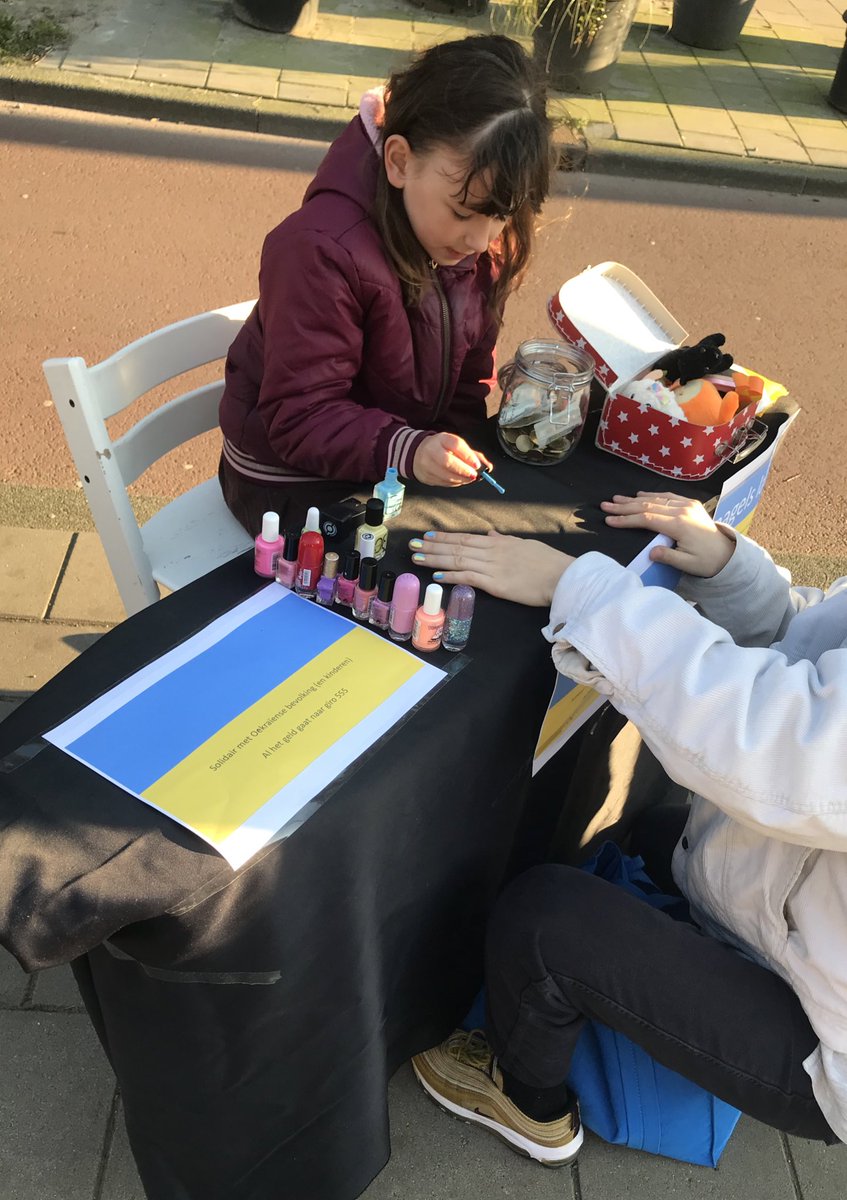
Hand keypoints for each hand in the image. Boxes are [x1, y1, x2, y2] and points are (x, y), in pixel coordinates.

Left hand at [408, 530, 573, 606]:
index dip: (444, 537)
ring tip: (417, 558)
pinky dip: (451, 576)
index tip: (427, 536)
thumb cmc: (548, 562)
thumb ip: (505, 540)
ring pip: (457, 560)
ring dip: (435, 559)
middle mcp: (491, 551)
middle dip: (432, 546)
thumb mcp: (524, 544)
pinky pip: (468, 578)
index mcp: (498, 542)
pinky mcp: (495, 584)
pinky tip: (437, 576)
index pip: (465, 537)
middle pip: (456, 547)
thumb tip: (491, 534)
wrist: (562, 576)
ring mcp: (492, 567)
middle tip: (412, 545)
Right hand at [412, 433, 492, 487]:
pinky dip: (455, 483)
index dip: (468, 455)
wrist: (416, 453)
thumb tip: (488, 467)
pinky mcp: (426, 477)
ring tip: (469, 479)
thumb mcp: (455, 446)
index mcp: (441, 439)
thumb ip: (472, 455)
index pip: (455, 445)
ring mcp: (426, 465)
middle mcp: (431, 450)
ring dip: (461, 479)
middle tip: (474, 475)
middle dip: (463, 470)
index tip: (477, 464)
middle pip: (448, 462)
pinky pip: (443, 483)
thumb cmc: (441, 449)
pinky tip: (460, 480)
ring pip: (446, 475)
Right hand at [601, 492, 735, 577]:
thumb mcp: (687, 565)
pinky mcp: (690, 503)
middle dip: (624, 506)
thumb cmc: (707, 562)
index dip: (626, 519)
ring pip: (656, 498)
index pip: (647, 519)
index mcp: (680, 525)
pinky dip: (651, 494)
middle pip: (648, 505)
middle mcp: (682, 510)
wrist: (727, 553)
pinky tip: (639, 494)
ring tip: (616, 499)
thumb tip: (651, 552)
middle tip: (606, 505)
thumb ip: (668, 557)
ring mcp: (687, 504)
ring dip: (634, 499)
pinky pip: (668, 496)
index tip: (609, 520)